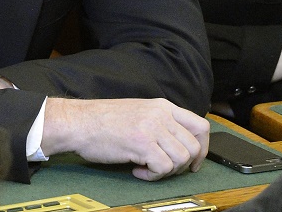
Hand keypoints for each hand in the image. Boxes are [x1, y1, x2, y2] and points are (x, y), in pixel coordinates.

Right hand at [41, 98, 208, 180]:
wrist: (78, 122)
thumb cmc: (101, 120)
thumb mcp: (138, 111)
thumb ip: (160, 121)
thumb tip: (179, 141)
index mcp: (162, 106)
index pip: (200, 126)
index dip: (203, 148)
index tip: (194, 160)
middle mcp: (160, 115)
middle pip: (194, 146)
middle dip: (184, 165)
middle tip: (167, 170)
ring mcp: (152, 128)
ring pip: (181, 158)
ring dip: (167, 170)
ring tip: (148, 168)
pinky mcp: (142, 143)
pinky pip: (163, 167)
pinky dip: (153, 175)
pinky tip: (138, 170)